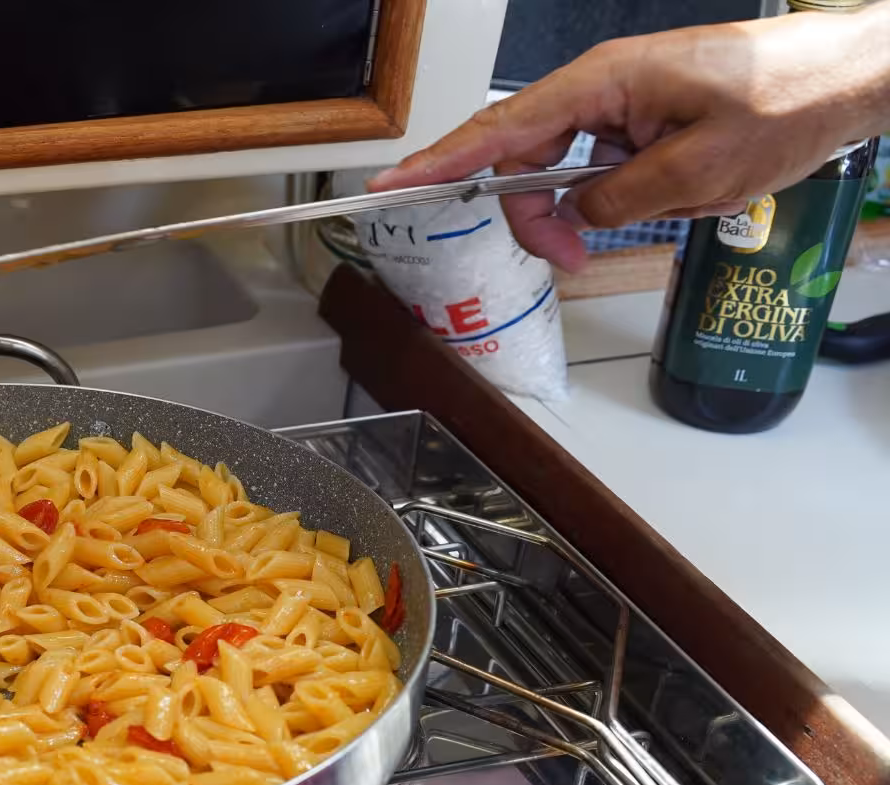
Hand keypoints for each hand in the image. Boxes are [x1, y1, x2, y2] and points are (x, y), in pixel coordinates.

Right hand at [370, 9, 889, 270]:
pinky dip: (607, 195)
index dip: (441, 163)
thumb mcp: (699, 172)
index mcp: (602, 84)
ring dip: (572, 209)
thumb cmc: (787, 101)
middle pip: (524, 155)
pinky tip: (640, 210)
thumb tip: (579, 216)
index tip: (391, 187)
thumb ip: (621, 198)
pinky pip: (599, 161)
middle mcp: (603, 86)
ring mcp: (623, 100)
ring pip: (561, 164)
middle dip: (530, 212)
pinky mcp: (645, 115)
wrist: (851, 75)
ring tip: (603, 241)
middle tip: (565, 259)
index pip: (500, 129)